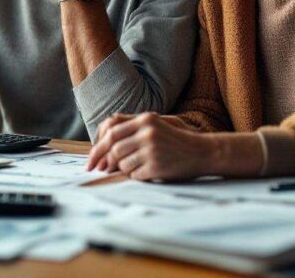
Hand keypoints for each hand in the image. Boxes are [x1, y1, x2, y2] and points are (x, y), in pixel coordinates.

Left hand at [86, 112, 213, 180]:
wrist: (203, 152)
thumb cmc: (176, 141)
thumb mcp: (156, 126)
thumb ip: (132, 128)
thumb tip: (103, 141)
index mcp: (145, 119)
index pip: (111, 130)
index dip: (98, 145)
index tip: (91, 158)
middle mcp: (147, 132)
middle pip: (113, 147)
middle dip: (102, 159)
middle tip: (95, 169)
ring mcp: (152, 149)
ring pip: (121, 162)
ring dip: (123, 167)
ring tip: (137, 165)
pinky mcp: (156, 165)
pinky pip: (134, 174)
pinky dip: (136, 175)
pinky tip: (147, 171)